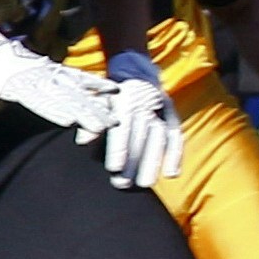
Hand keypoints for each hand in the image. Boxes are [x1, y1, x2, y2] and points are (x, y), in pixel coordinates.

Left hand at [0, 10, 117, 145]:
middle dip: (84, 110)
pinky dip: (97, 84)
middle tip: (104, 126)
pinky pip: (79, 78)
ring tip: (115, 117)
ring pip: (76, 88)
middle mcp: (35, 76)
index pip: (38, 99)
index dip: (54, 109)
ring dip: (96, 102)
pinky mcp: (54, 71)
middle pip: (63, 95)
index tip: (71, 120)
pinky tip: (116, 92)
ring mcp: (47, 72)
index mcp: (15, 83)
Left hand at [98, 50, 186, 189]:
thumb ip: (92, 119)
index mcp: (125, 98)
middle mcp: (146, 103)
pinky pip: (176, 136)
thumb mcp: (97, 100)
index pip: (123, 126)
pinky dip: (176, 156)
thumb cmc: (109, 94)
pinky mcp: (172, 116)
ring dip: (153, 163)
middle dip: (134, 161)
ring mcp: (161, 110)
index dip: (119, 147)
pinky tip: (171, 174)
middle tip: (123, 183)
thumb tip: (82, 140)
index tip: (114, 168)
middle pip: (142, 135)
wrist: (135, 73)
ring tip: (144, 184)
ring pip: (160, 138)